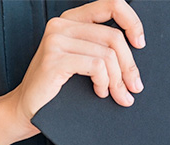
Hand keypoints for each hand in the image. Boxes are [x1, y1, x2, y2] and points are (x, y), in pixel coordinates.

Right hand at [7, 0, 144, 141]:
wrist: (29, 108)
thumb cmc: (61, 87)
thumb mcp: (87, 62)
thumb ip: (105, 50)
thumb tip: (138, 57)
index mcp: (73, 20)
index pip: (111, 5)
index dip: (132, 22)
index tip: (140, 44)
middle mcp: (62, 25)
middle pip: (115, 38)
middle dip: (129, 66)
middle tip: (134, 87)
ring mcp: (56, 40)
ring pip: (108, 55)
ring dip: (118, 80)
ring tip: (117, 95)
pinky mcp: (54, 58)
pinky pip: (96, 66)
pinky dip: (104, 82)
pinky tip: (100, 92)